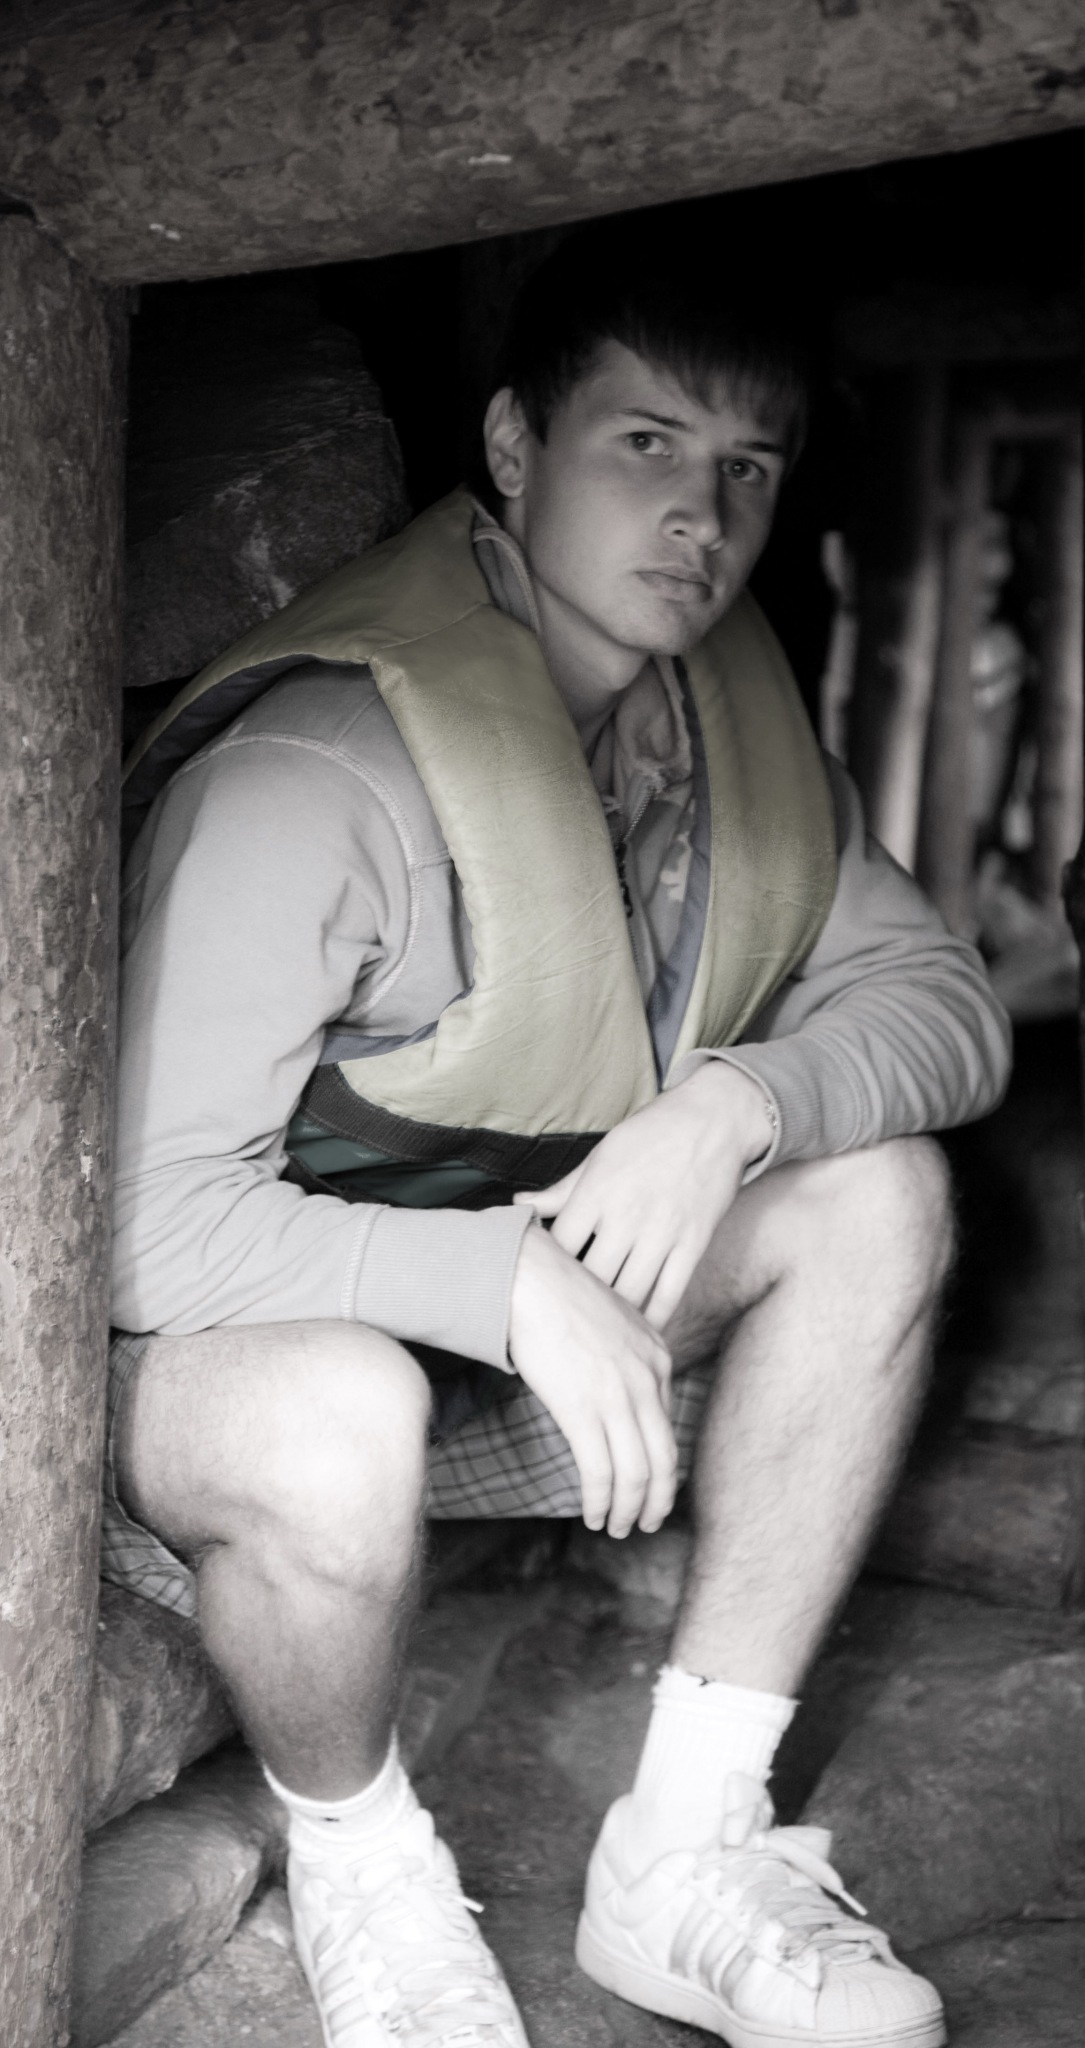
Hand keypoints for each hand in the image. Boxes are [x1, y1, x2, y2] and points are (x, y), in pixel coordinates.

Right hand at [507, 1222, 676, 1536]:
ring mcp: (617, 1397)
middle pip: (664, 1460)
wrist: (529, 1279)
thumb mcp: (613, 1321)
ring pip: (636, 1475)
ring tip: (617, 1527)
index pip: (668, 1427)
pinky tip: (594, 1515)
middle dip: (657, 1500)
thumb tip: (617, 1389)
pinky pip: (601, 1473)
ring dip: (628, 1510)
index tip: (652, 1487)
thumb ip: (625, 1355)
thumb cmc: (559, 1296)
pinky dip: (601, 1502)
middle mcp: (646, 1380)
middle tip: (647, 1523)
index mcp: (657, 1358)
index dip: (663, 1467)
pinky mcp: (583, 1410)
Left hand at [514, 1061, 772, 1330]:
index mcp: (596, 1192)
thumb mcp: (601, 1154)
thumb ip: (562, 1189)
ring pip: (629, 1294)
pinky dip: (654, 1318)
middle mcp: (626, 1216)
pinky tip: (641, 1331)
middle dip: (577, 1301)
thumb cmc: (651, 1133)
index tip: (547, 1280)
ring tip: (599, 1333)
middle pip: (591, 1278)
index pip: (560, 1247)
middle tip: (568, 1317)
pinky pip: (670, 1293)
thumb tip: (518, 1203)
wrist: (715, 1118)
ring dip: (613, 1317)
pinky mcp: (694, 1243)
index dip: (549, 1268)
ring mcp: (663, 1232)